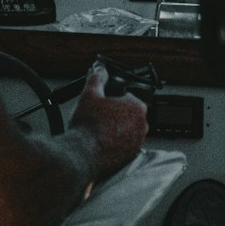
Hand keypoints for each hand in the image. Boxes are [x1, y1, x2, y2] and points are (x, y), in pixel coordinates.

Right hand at [69, 65, 147, 179]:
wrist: (82, 154)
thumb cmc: (88, 126)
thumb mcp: (89, 94)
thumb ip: (97, 78)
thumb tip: (100, 70)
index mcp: (138, 106)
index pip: (128, 96)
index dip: (113, 98)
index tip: (104, 102)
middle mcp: (142, 125)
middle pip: (128, 113)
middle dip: (115, 113)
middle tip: (99, 115)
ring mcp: (138, 141)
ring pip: (126, 129)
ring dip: (115, 127)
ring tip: (98, 128)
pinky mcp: (131, 155)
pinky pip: (124, 143)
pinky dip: (115, 141)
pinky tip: (101, 140)